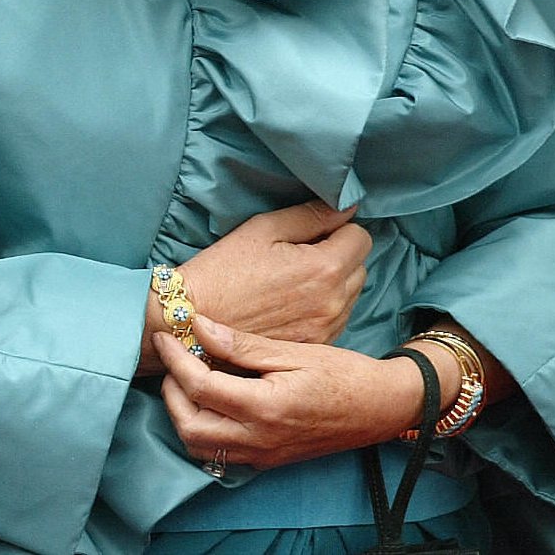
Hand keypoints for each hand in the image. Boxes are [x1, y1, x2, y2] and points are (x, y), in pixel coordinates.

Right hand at [136, 200, 370, 375]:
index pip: (360, 237)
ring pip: (351, 295)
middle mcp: (332, 303)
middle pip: (359, 266)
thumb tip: (346, 207)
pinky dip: (323, 308)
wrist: (193, 323)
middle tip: (301, 253)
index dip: (338, 228)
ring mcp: (325, 330)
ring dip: (334, 283)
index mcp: (323, 268)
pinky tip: (293, 303)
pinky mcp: (313, 348)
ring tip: (294, 280)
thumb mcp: (264, 229)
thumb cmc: (225, 270)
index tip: (315, 231)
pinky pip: (336, 319)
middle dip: (339, 254)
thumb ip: (311, 215)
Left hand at [154, 316, 424, 468]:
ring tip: (187, 376)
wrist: (378, 408)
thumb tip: (199, 325)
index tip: (165, 334)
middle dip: (170, 391)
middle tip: (172, 357)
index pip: (200, 386)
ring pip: (199, 446)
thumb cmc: (341, 373)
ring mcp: (261, 456)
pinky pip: (219, 453)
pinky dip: (203, 428)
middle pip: (189, 426)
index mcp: (264, 408)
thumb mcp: (294, 349)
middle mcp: (257, 440)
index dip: (175, 359)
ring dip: (183, 412)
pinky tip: (211, 398)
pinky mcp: (266, 461)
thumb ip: (243, 344)